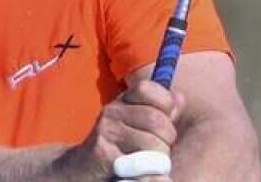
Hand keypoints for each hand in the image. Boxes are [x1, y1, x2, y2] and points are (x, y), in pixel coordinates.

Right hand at [58, 79, 183, 181]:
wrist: (81, 168)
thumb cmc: (117, 147)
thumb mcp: (135, 123)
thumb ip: (159, 111)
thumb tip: (179, 98)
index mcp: (122, 102)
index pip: (148, 88)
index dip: (164, 103)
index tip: (165, 118)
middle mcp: (112, 112)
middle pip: (157, 120)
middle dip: (166, 140)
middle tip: (158, 149)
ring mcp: (107, 132)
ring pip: (154, 144)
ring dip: (158, 159)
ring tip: (147, 161)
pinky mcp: (105, 155)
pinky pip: (142, 163)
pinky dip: (147, 170)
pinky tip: (139, 170)